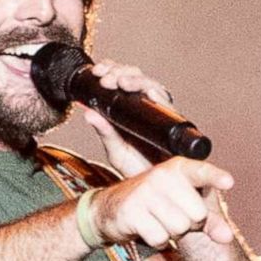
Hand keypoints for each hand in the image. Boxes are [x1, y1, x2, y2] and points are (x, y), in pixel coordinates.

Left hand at [80, 59, 176, 177]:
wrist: (154, 189)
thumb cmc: (137, 170)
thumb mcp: (115, 150)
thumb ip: (104, 132)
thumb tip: (87, 112)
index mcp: (131, 110)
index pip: (123, 81)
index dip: (111, 71)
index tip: (97, 73)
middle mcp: (148, 109)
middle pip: (138, 79)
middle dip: (121, 73)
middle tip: (106, 79)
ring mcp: (161, 115)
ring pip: (152, 86)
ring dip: (136, 80)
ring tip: (122, 82)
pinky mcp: (173, 125)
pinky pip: (169, 107)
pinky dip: (159, 97)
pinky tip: (149, 93)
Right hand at [88, 157, 236, 247]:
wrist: (112, 208)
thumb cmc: (157, 205)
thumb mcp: (186, 207)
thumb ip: (210, 221)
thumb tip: (227, 237)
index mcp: (179, 168)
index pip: (201, 172)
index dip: (215, 177)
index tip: (229, 182)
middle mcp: (162, 176)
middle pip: (197, 214)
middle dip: (190, 223)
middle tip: (173, 215)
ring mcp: (145, 192)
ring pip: (179, 228)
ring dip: (172, 232)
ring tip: (159, 220)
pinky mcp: (132, 211)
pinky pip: (160, 238)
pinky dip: (157, 240)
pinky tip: (148, 228)